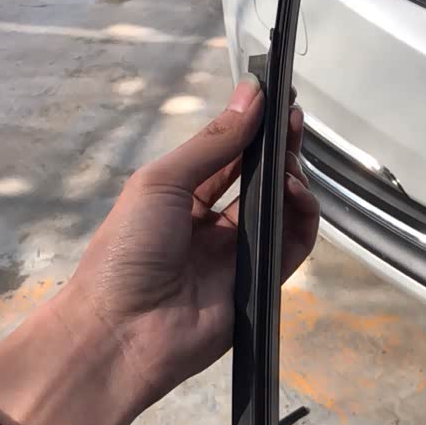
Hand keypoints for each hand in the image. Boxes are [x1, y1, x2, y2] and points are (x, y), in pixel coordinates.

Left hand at [70, 74, 317, 407]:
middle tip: (294, 119)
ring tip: (290, 158)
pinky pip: (293, 243)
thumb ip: (213, 143)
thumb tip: (253, 93)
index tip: (277, 97)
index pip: (227, 155)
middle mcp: (214, 224)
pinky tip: (293, 191)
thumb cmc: (128, 249)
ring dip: (292, 178)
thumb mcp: (161, 182)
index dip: (252, 127)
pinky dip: (303, 215)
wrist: (122, 331)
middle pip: (259, 179)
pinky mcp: (263, 282)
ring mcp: (241, 254)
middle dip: (278, 147)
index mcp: (182, 198)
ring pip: (282, 209)